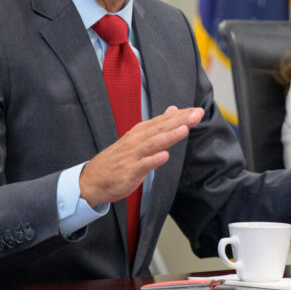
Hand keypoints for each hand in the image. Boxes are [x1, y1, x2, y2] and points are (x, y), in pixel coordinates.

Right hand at [79, 106, 202, 205]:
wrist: (93, 180)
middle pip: (161, 129)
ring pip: (153, 143)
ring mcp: (133, 156)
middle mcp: (137, 141)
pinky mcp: (129, 171)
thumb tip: (173, 110)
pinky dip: (153, 160)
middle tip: (197, 114)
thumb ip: (157, 125)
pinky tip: (164, 156)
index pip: (163, 121)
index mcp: (140, 132)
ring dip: (169, 136)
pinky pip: (143, 165)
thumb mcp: (138, 138)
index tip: (197, 111)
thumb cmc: (118, 159)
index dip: (181, 116)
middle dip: (180, 121)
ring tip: (184, 129)